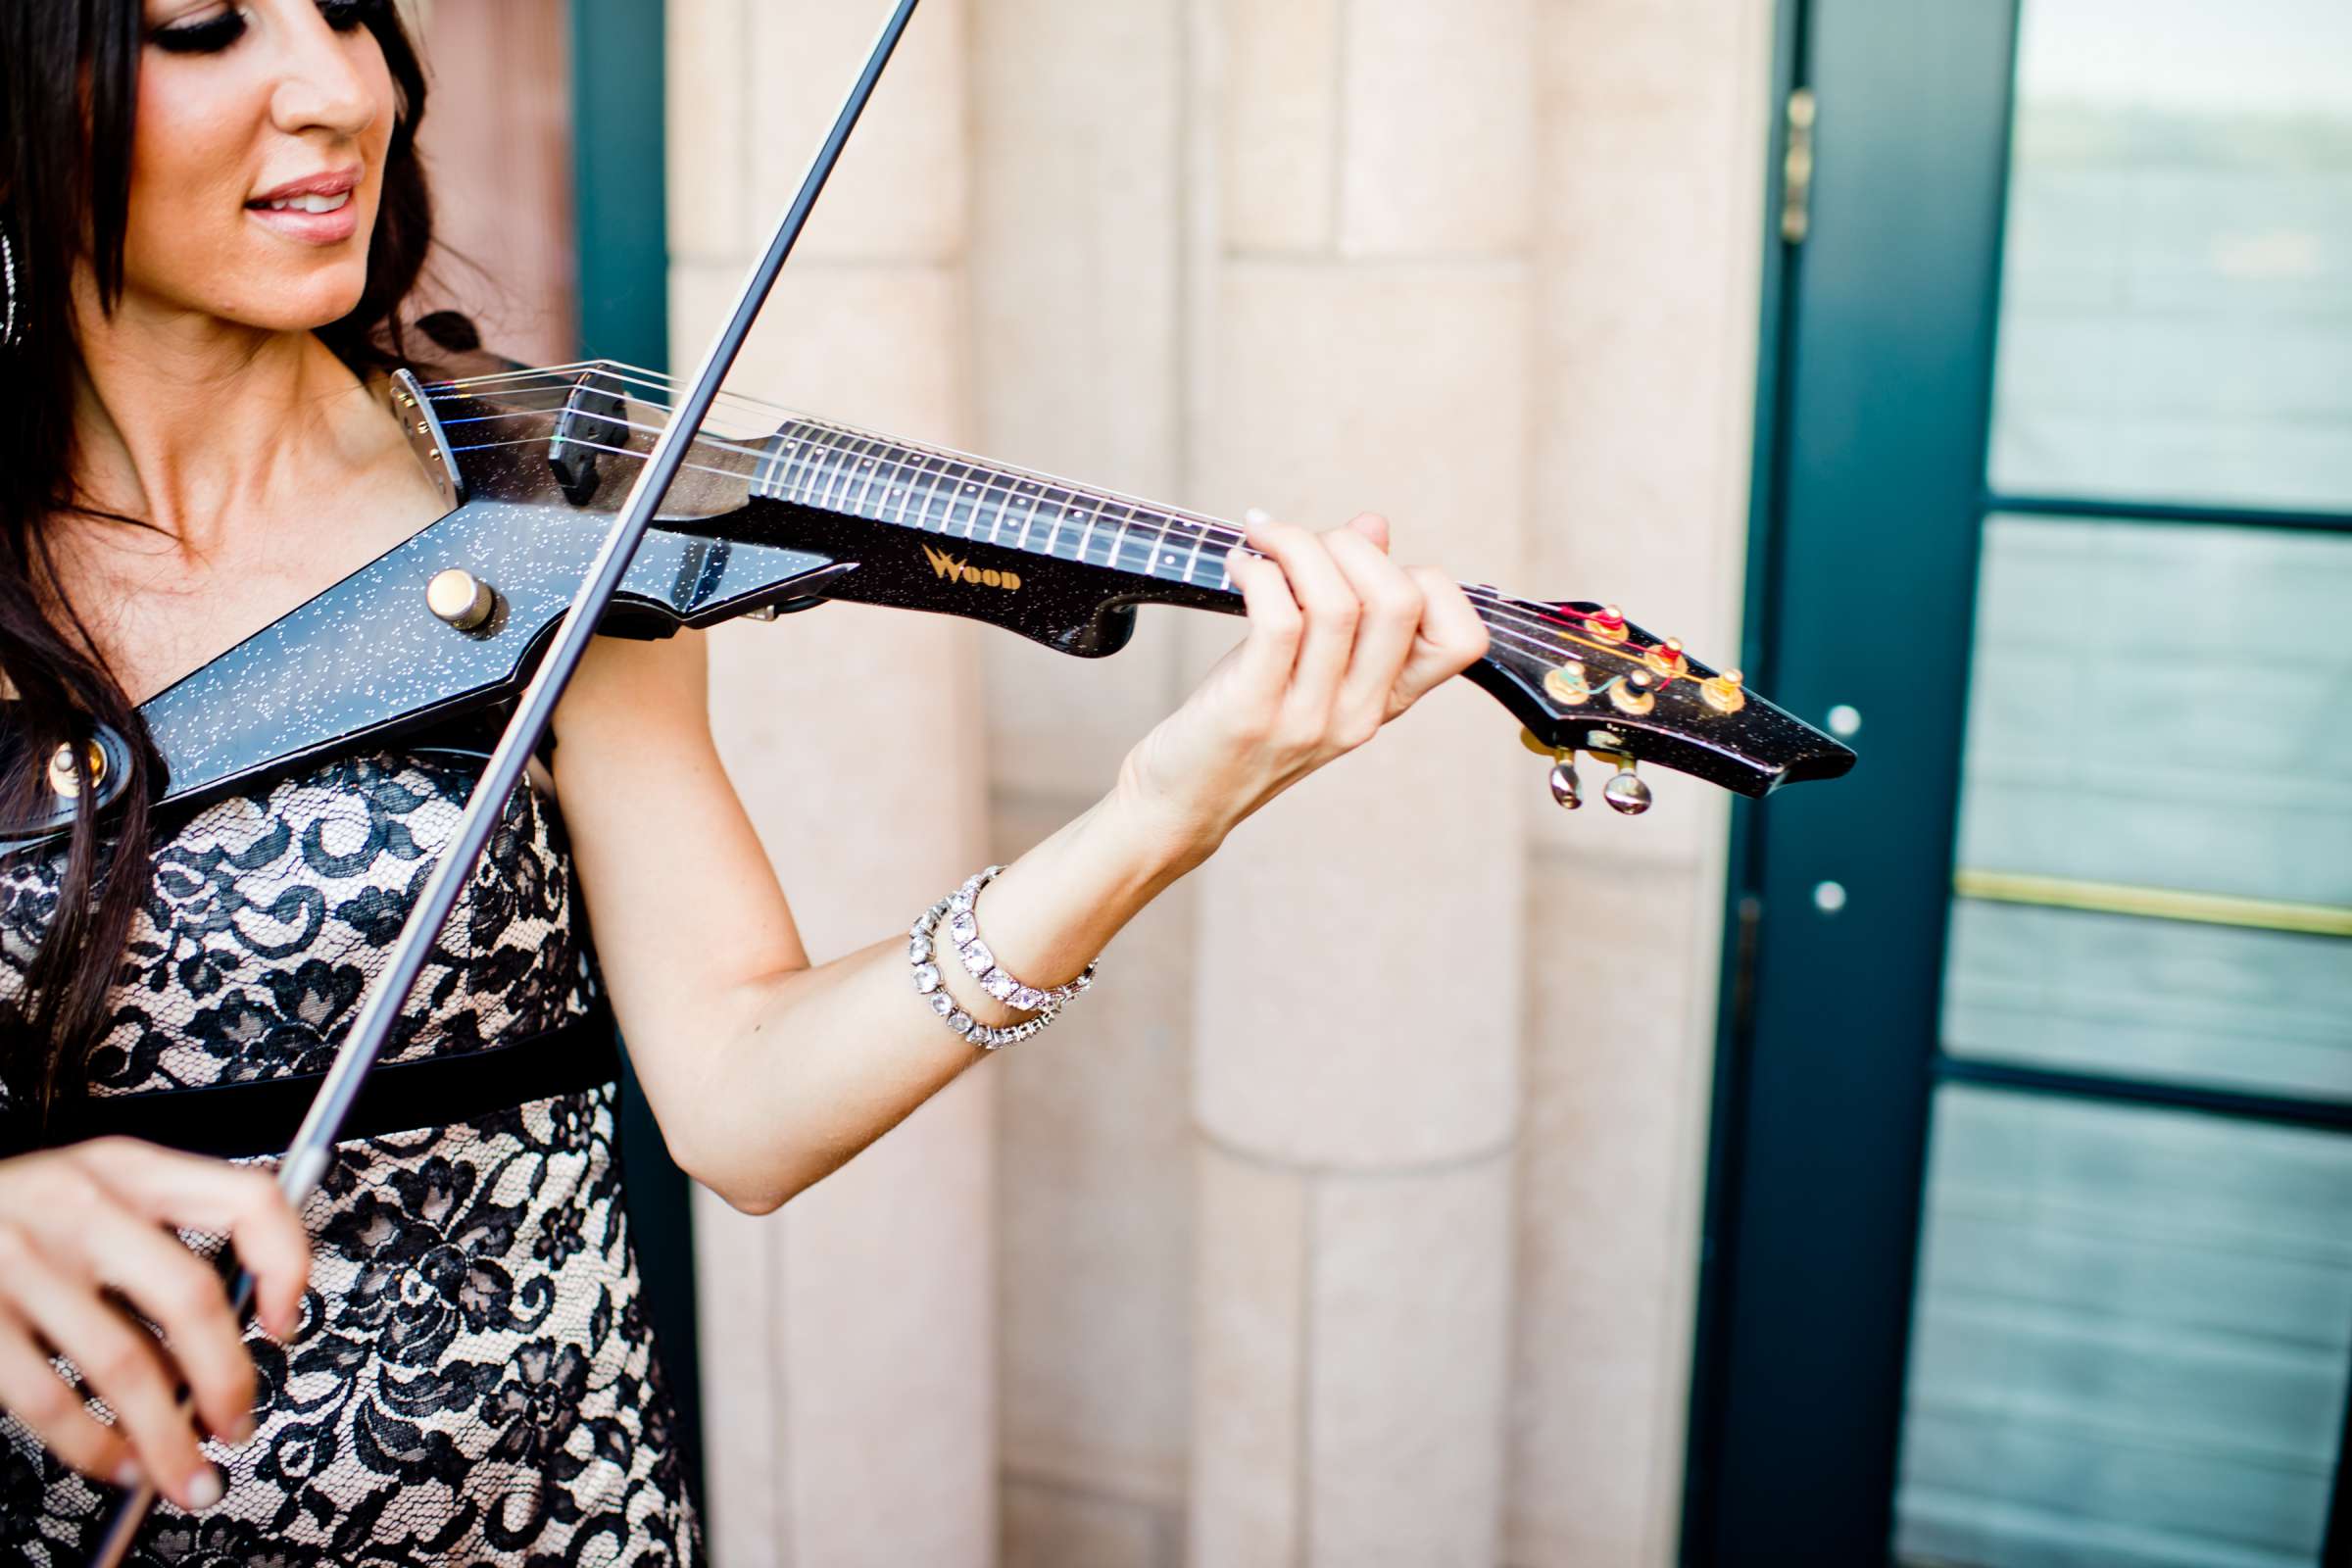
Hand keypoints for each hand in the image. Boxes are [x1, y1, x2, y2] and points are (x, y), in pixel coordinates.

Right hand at [0, 1138, 310, 1510]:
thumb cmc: (9, 1217)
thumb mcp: (89, 1201)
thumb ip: (156, 1249)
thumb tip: (224, 1346)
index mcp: (129, 1169)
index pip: (247, 1200)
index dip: (286, 1267)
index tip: (284, 1324)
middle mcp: (83, 1206)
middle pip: (193, 1298)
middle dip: (228, 1380)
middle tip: (238, 1423)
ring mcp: (24, 1261)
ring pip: (127, 1364)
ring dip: (169, 1437)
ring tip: (185, 1471)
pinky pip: (52, 1401)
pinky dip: (98, 1448)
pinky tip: (120, 1463)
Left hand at [1116, 512, 1488, 856]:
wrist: (1181, 804)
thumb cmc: (1241, 726)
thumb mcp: (1306, 665)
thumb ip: (1349, 600)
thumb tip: (1374, 526)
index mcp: (1385, 702)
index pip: (1464, 638)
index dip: (1424, 578)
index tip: (1361, 567)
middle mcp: (1359, 714)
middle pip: (1401, 600)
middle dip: (1349, 545)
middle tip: (1297, 543)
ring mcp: (1310, 718)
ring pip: (1338, 602)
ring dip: (1295, 547)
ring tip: (1259, 543)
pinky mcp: (1253, 713)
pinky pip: (1279, 619)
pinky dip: (1258, 573)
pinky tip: (1237, 565)